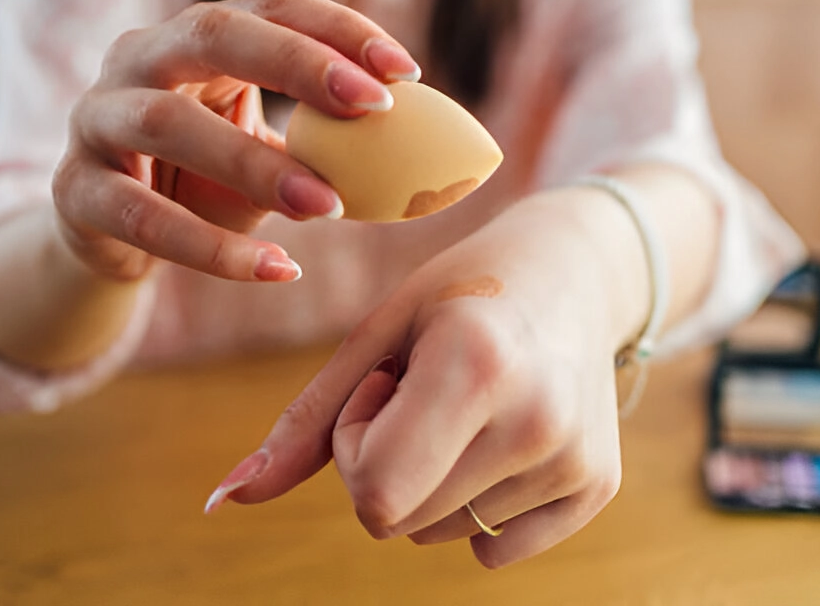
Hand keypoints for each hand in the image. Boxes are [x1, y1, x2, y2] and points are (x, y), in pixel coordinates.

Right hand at [52, 0, 419, 282]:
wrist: (112, 234)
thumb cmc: (206, 177)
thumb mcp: (266, 149)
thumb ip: (326, 140)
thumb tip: (428, 151)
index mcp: (196, 35)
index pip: (273, 5)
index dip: (340, 29)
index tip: (408, 72)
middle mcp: (139, 57)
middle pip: (214, 34)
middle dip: (298, 63)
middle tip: (373, 107)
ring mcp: (97, 119)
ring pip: (168, 123)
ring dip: (255, 164)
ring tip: (329, 207)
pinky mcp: (76, 191)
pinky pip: (143, 217)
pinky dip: (214, 248)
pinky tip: (279, 270)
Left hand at [207, 191, 637, 567]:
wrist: (577, 272)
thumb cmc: (460, 291)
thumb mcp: (378, 335)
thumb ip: (305, 424)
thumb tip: (221, 501)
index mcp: (476, 366)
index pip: (376, 494)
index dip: (356, 445)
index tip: (383, 385)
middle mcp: (536, 420)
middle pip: (401, 521)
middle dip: (387, 463)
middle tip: (425, 390)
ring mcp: (573, 459)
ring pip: (442, 534)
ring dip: (434, 480)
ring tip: (471, 404)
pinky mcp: (598, 486)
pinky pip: (497, 548)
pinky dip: (481, 505)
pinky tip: (505, 435)